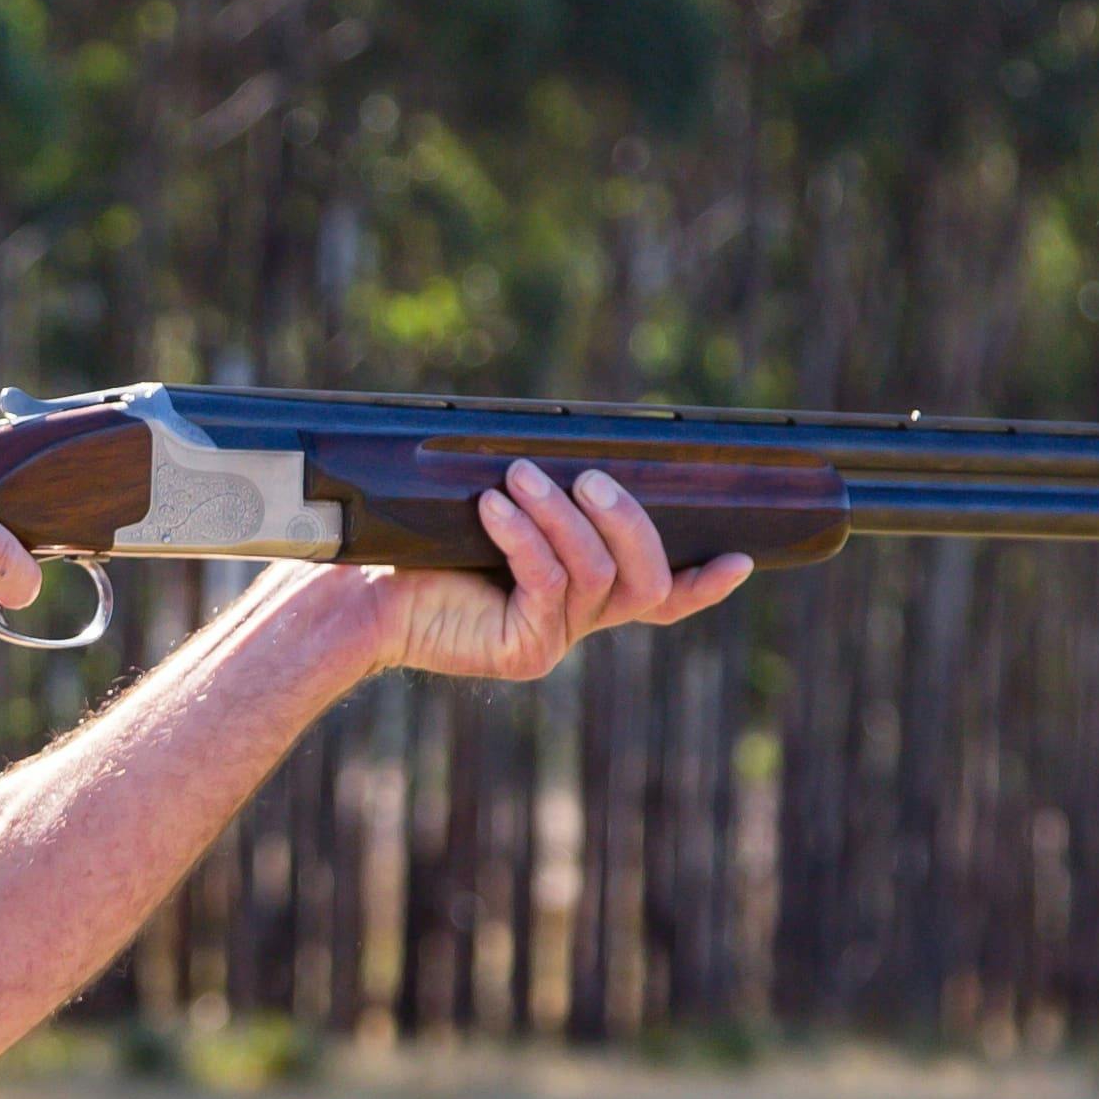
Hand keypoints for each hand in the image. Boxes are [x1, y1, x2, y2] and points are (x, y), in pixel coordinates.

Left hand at [365, 462, 754, 681]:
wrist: (357, 593)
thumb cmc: (421, 540)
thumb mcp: (496, 505)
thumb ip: (547, 492)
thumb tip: (579, 446)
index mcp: (583, 592)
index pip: (662, 599)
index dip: (704, 585)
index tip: (741, 560)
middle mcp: (577, 622)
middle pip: (646, 583)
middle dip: (629, 522)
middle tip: (593, 478)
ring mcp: (552, 641)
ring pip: (598, 576)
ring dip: (564, 518)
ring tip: (520, 478)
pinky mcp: (521, 651)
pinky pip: (547, 585)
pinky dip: (525, 538)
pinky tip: (493, 507)